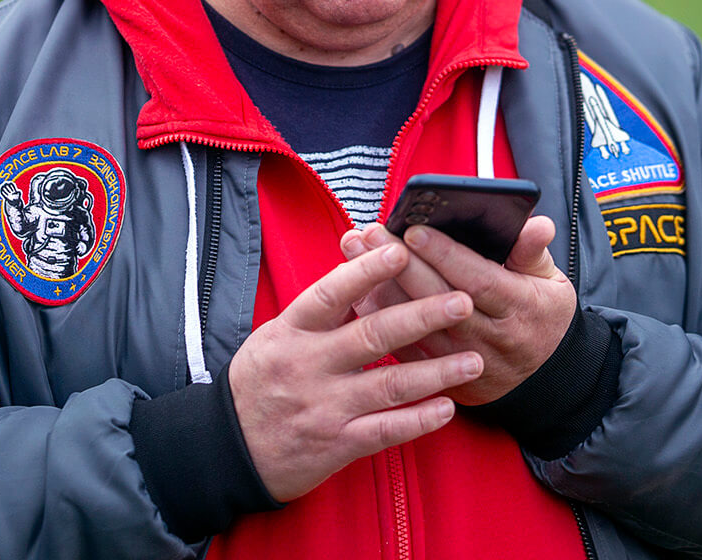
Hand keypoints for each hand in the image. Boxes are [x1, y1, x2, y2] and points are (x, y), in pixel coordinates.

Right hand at [227, 242, 484, 501]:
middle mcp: (307, 366)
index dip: (366, 271)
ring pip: (389, 385)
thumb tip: (362, 265)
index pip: (330, 292)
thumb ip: (320, 310)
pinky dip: (419, 420)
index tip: (402, 250)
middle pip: (372, 335)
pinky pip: (385, 431)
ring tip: (474, 359)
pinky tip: (448, 408)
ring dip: (436, 372)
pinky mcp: (335, 444)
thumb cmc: (259, 383)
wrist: (227, 451)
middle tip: (462, 301)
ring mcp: (323, 407)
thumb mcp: (276, 336)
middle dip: (422, 316)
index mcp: (290, 331)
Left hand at [340, 216, 575, 403]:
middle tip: (371, 233)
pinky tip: (356, 289)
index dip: (444, 255)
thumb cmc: (541, 318)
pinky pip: (403, 348)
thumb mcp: (549, 283)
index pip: (478, 279)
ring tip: (355, 251)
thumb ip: (533, 252)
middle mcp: (488, 338)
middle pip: (437, 300)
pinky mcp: (440, 377)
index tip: (413, 229)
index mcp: (518, 308)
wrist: (544, 381)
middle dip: (401, 264)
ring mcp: (461, 362)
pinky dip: (378, 318)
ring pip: (414, 325)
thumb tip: (537, 224)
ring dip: (379, 287)